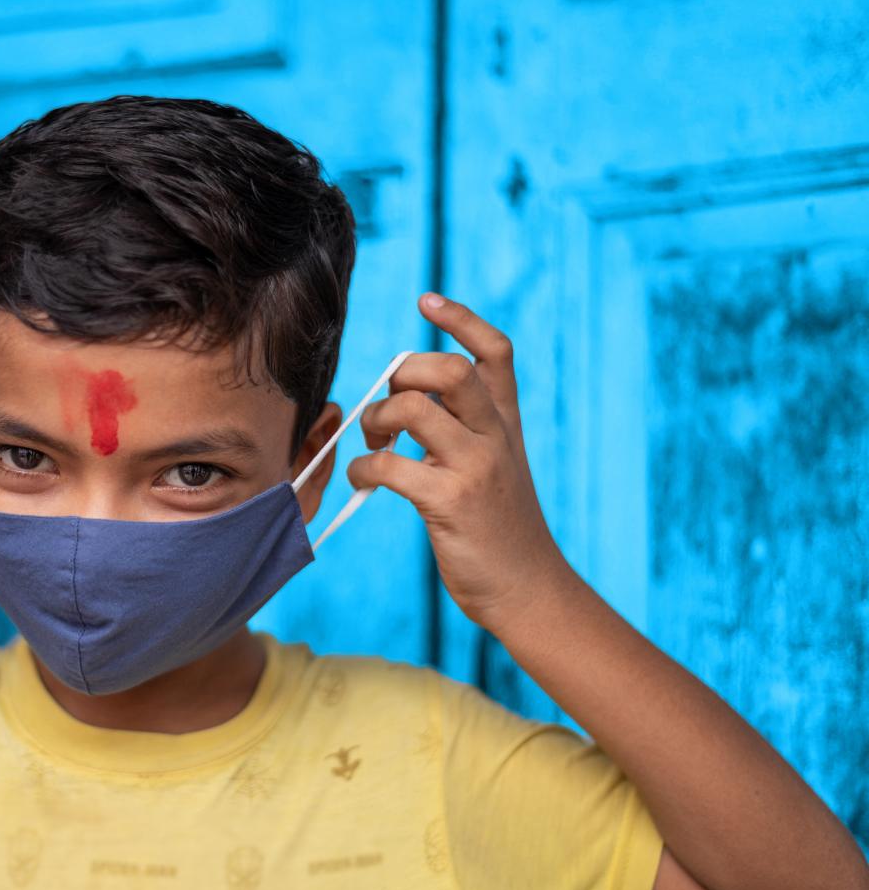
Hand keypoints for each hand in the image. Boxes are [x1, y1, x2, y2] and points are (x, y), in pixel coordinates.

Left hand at [346, 293, 571, 632]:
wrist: (527, 588)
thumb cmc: (498, 528)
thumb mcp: (495, 466)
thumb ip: (463, 429)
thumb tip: (401, 401)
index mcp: (506, 422)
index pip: (495, 352)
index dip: (461, 319)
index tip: (426, 300)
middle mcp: (495, 437)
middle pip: (450, 370)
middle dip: (404, 373)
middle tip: (389, 406)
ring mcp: (476, 468)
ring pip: (415, 409)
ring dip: (376, 419)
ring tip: (372, 443)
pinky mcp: (451, 503)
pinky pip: (390, 465)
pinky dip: (363, 467)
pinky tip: (363, 480)